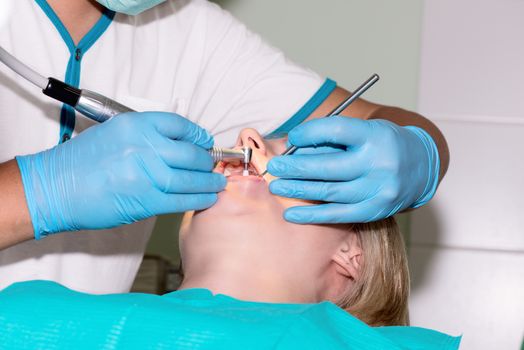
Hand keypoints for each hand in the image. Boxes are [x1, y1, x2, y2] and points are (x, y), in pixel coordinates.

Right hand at [16, 112, 225, 238]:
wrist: (56, 188)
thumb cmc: (81, 162)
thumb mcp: (114, 133)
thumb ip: (145, 135)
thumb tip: (176, 143)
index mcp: (135, 125)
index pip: (179, 125)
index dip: (198, 134)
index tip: (205, 141)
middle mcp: (144, 147)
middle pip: (190, 153)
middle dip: (207, 160)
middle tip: (213, 164)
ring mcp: (147, 175)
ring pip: (190, 178)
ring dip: (209, 182)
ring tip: (218, 183)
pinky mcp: (146, 201)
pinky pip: (181, 200)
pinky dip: (199, 199)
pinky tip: (208, 198)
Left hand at [267, 116, 439, 223]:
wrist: (421, 167)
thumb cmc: (384, 144)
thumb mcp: (365, 131)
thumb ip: (333, 139)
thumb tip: (295, 150)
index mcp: (375, 136)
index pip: (337, 130)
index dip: (310, 133)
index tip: (293, 137)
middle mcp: (379, 163)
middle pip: (328, 166)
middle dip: (295, 167)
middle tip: (274, 167)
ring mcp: (378, 190)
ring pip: (329, 192)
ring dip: (298, 190)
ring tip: (277, 187)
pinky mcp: (375, 210)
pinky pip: (338, 214)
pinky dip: (312, 215)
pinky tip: (291, 213)